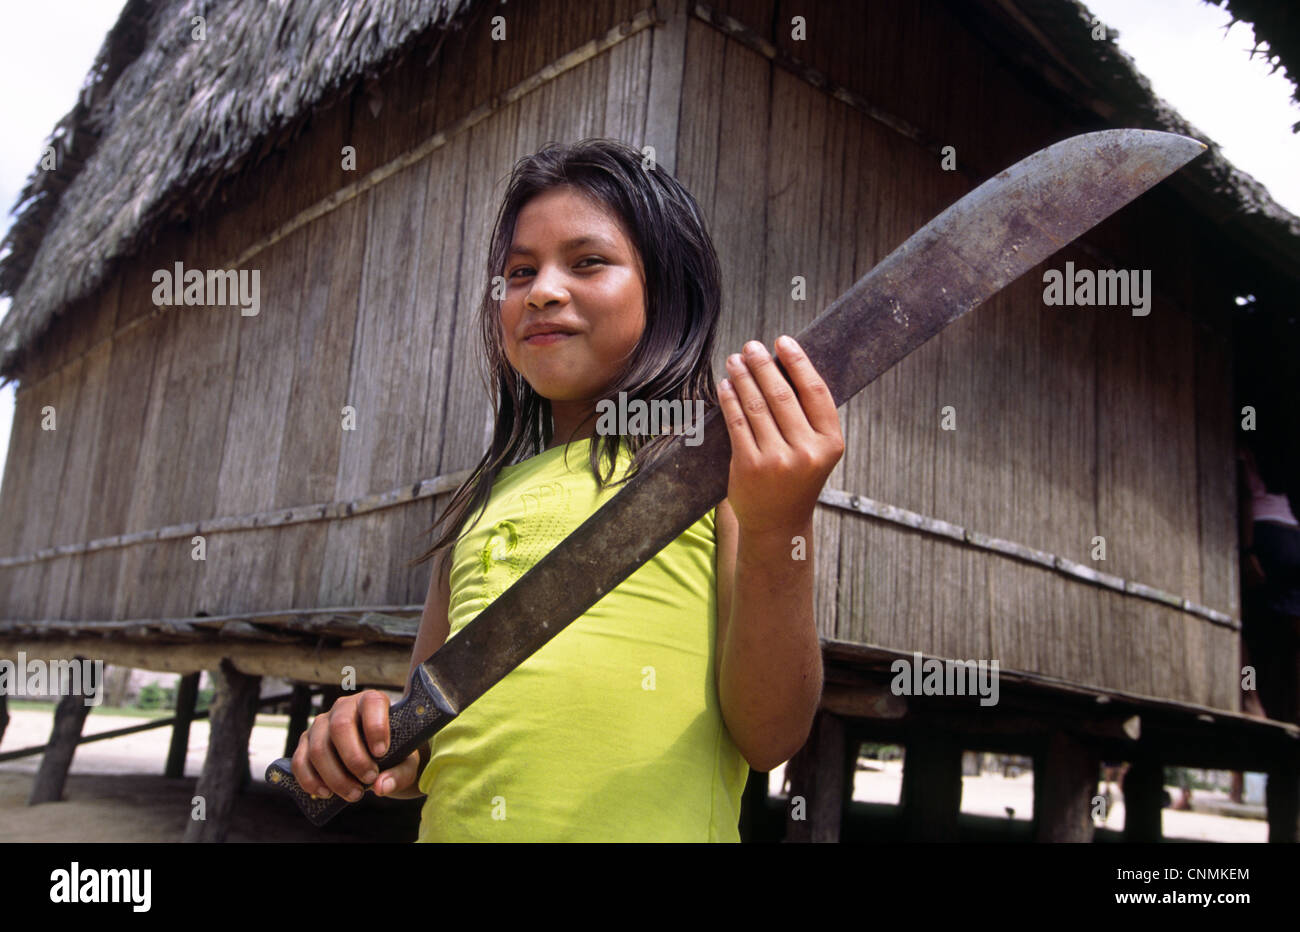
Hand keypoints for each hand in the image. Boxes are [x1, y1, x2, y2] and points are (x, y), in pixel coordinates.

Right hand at [291, 689, 422, 800]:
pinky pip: (300, 761)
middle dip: (354, 758)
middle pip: (340, 727)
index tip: (381, 753)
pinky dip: (311, 781)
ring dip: (335, 777)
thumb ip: (399, 774)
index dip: (376, 727)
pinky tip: (327, 794)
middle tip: (369, 779)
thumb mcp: (405, 763)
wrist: (375, 757)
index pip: (372, 703)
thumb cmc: (394, 754)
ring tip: (354, 794)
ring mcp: (321, 724)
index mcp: (372, 701)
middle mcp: (343, 707)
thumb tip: (381, 787)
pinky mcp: (306, 743)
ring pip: (319, 748)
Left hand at [718, 336, 843, 537]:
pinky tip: (726, 385)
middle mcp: (807, 451)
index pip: (815, 391)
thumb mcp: (816, 452)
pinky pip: (738, 423)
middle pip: (782, 394)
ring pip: (757, 406)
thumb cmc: (797, 480)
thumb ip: (807, 417)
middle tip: (751, 346)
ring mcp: (777, 460)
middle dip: (763, 365)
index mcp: (830, 443)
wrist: (778, 524)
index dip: (798, 362)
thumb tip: (783, 365)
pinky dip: (730, 400)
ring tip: (735, 361)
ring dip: (743, 378)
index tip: (783, 341)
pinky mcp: (750, 466)